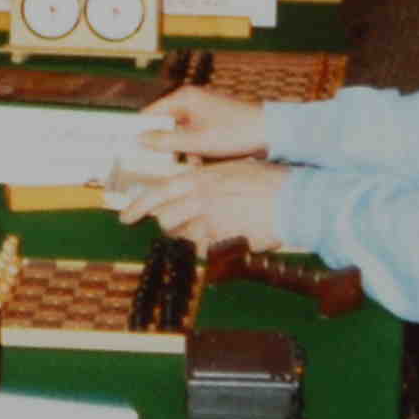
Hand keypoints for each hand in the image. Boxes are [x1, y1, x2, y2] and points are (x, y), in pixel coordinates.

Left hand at [116, 160, 288, 252]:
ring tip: (204, 230)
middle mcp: (200, 197)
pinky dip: (207, 247)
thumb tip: (194, 186)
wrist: (293, 199)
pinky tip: (222, 238)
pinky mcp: (222, 238)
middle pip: (165, 218)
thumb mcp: (233, 170)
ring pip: (181, 235)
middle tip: (171, 227)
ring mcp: (210, 219)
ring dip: (187, 236)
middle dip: (166, 225)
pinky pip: (203, 248)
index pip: (158, 192)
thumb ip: (209, 179)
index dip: (138, 206)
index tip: (125, 216)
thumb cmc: (268, 182)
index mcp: (200, 177)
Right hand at [138, 84, 267, 157]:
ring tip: (190, 164)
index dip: (141, 131)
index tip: (132, 150)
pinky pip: (194, 137)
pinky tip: (202, 163)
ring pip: (180, 134)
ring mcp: (202, 111)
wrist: (271, 132)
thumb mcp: (198, 141)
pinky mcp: (212, 122)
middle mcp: (191, 101)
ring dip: (182, 151)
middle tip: (161, 163)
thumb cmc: (237, 132)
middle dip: (165, 146)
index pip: (151, 113)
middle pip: (165, 125)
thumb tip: (140, 140)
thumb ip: (166, 140)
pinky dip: (195, 150)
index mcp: (184, 98)